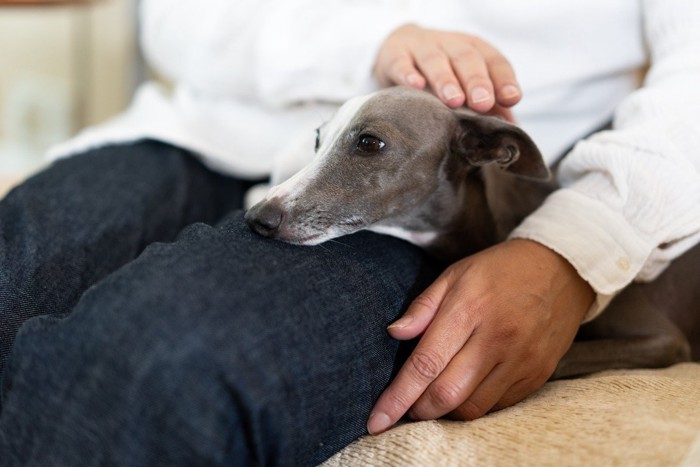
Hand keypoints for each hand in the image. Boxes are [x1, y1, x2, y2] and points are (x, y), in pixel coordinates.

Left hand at [367, 239, 593, 434]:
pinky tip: (463, 392)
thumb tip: (394, 334)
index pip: (425, 364)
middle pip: (446, 395)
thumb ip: (423, 306)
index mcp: (469, 310)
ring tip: (433, 399)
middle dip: (417, 410)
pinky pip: (497, 406)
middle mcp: (496, 339)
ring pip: (472, 408)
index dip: (397, 397)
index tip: (376, 420)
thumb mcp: (455, 274)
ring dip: (445, 413)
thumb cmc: (500, 270)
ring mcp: (521, 360)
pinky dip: (473, 407)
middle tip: (405, 407)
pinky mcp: (538, 374)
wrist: (563, 269)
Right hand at [374, 24, 520, 120]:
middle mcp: (450, 45)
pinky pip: (401, 63)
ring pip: (435, 61)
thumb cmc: (441, 73)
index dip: (503, 78)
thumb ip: (490, 106)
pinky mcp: (395, 56)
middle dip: (476, 80)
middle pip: (466, 59)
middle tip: (483, 102)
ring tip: (453, 101)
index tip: (511, 98)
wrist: (398, 50)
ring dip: (445, 80)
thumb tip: (511, 131)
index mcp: (474, 50)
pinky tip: (415, 86)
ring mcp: (421, 48)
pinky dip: (408, 74)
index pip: (493, 61)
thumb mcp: (465, 84)